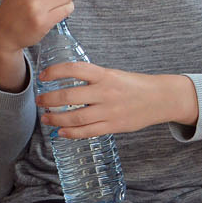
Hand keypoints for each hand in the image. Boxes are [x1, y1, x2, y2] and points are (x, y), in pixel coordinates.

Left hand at [36, 62, 196, 137]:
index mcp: (106, 75)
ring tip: (46, 118)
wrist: (162, 98)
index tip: (43, 76)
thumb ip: (93, 79)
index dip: (55, 72)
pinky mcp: (113, 126)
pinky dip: (71, 133)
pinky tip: (61, 132)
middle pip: (68, 97)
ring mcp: (109, 111)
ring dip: (55, 119)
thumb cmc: (136, 85)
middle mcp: (106, 92)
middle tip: (40, 101)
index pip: (74, 69)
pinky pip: (87, 132)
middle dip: (49, 100)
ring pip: (74, 118)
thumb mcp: (115, 75)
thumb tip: (66, 83)